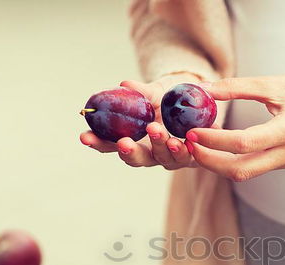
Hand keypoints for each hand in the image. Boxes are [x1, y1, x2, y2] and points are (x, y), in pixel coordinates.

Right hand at [79, 73, 199, 169]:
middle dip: (128, 152)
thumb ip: (141, 92)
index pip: (110, 145)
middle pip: (134, 159)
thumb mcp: (155, 93)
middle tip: (123, 143)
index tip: (84, 136)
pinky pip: (187, 156)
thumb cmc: (170, 101)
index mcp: (133, 139)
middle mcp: (149, 153)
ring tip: (156, 131)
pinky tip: (184, 141)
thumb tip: (125, 84)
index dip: (97, 143)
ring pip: (162, 158)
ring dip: (159, 145)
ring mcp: (170, 158)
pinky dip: (184, 149)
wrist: (200, 105)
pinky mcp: (192, 157)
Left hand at [185, 69, 284, 181]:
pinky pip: (253, 169)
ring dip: (218, 164)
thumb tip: (204, 89)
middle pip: (240, 170)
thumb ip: (238, 87)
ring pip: (245, 174)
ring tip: (198, 146)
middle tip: (188, 145)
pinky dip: (231, 161)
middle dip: (210, 161)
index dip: (216, 140)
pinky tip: (217, 147)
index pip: (244, 143)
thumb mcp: (274, 83)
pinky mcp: (284, 163)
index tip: (193, 132)